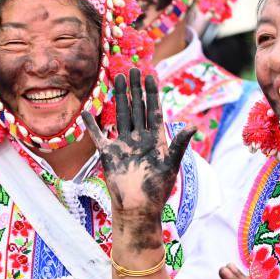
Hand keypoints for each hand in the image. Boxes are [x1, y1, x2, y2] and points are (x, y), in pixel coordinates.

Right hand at [82, 68, 194, 219]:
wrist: (138, 209)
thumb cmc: (157, 190)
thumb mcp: (171, 165)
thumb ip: (179, 144)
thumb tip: (192, 126)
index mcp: (156, 139)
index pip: (154, 110)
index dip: (152, 93)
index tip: (151, 75)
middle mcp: (139, 138)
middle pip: (137, 108)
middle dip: (135, 89)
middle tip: (133, 69)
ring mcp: (123, 145)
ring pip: (121, 115)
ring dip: (118, 97)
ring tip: (117, 79)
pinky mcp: (109, 154)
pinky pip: (99, 136)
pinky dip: (92, 125)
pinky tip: (87, 111)